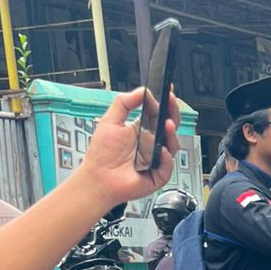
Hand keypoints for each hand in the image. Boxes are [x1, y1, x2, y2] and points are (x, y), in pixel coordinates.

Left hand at [79, 87, 179, 204]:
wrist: (97, 178)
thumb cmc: (102, 155)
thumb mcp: (109, 121)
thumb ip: (124, 103)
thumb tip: (141, 91)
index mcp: (142, 130)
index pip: (159, 114)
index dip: (165, 103)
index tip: (168, 92)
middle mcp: (151, 144)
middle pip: (170, 127)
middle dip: (173, 114)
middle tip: (171, 103)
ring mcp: (156, 159)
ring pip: (173, 146)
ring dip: (172, 134)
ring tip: (167, 125)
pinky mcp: (157, 175)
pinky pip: (168, 166)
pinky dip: (166, 158)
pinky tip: (161, 151)